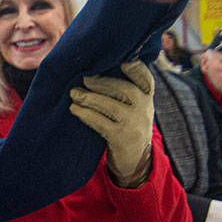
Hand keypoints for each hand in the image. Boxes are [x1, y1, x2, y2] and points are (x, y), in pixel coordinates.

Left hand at [69, 61, 153, 187]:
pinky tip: (75, 109)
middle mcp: (144, 110)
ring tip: (74, 94)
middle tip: (84, 78)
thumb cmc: (128, 124)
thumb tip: (95, 69)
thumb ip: (123, 89)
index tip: (123, 61)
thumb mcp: (134, 106)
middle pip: (125, 90)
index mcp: (147, 98)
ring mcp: (134, 125)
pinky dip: (86, 114)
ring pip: (111, 106)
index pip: (146, 79)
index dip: (136, 68)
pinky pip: (101, 123)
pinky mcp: (121, 139)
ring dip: (89, 98)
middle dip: (103, 82)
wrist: (135, 160)